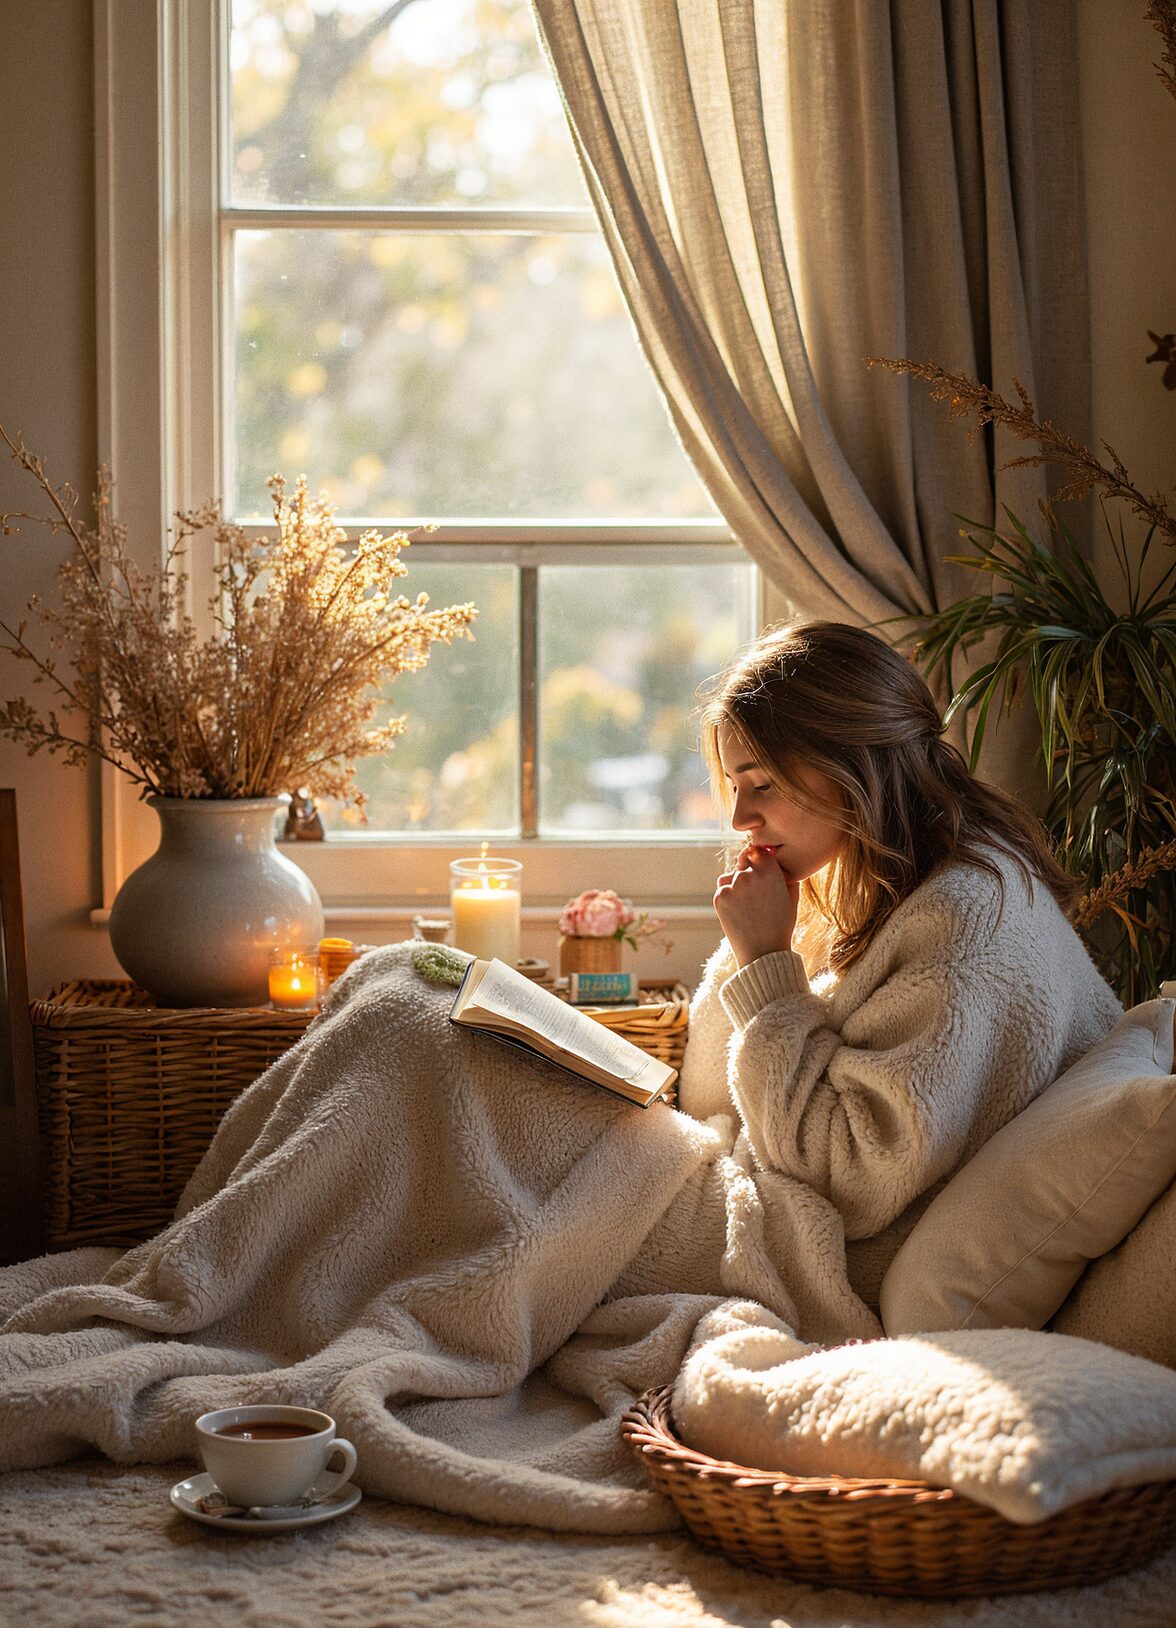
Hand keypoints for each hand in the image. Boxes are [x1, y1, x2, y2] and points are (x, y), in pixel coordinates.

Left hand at [713, 845, 800, 967]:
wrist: (764, 952)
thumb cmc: (781, 926)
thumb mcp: (792, 897)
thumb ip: (786, 875)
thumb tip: (778, 861)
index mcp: (770, 871)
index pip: (758, 852)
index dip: (757, 860)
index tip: (758, 868)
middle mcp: (750, 875)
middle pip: (743, 864)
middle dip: (747, 873)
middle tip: (755, 896)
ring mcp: (733, 886)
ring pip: (730, 876)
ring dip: (736, 884)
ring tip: (748, 906)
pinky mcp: (720, 897)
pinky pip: (722, 889)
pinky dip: (728, 896)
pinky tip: (739, 912)